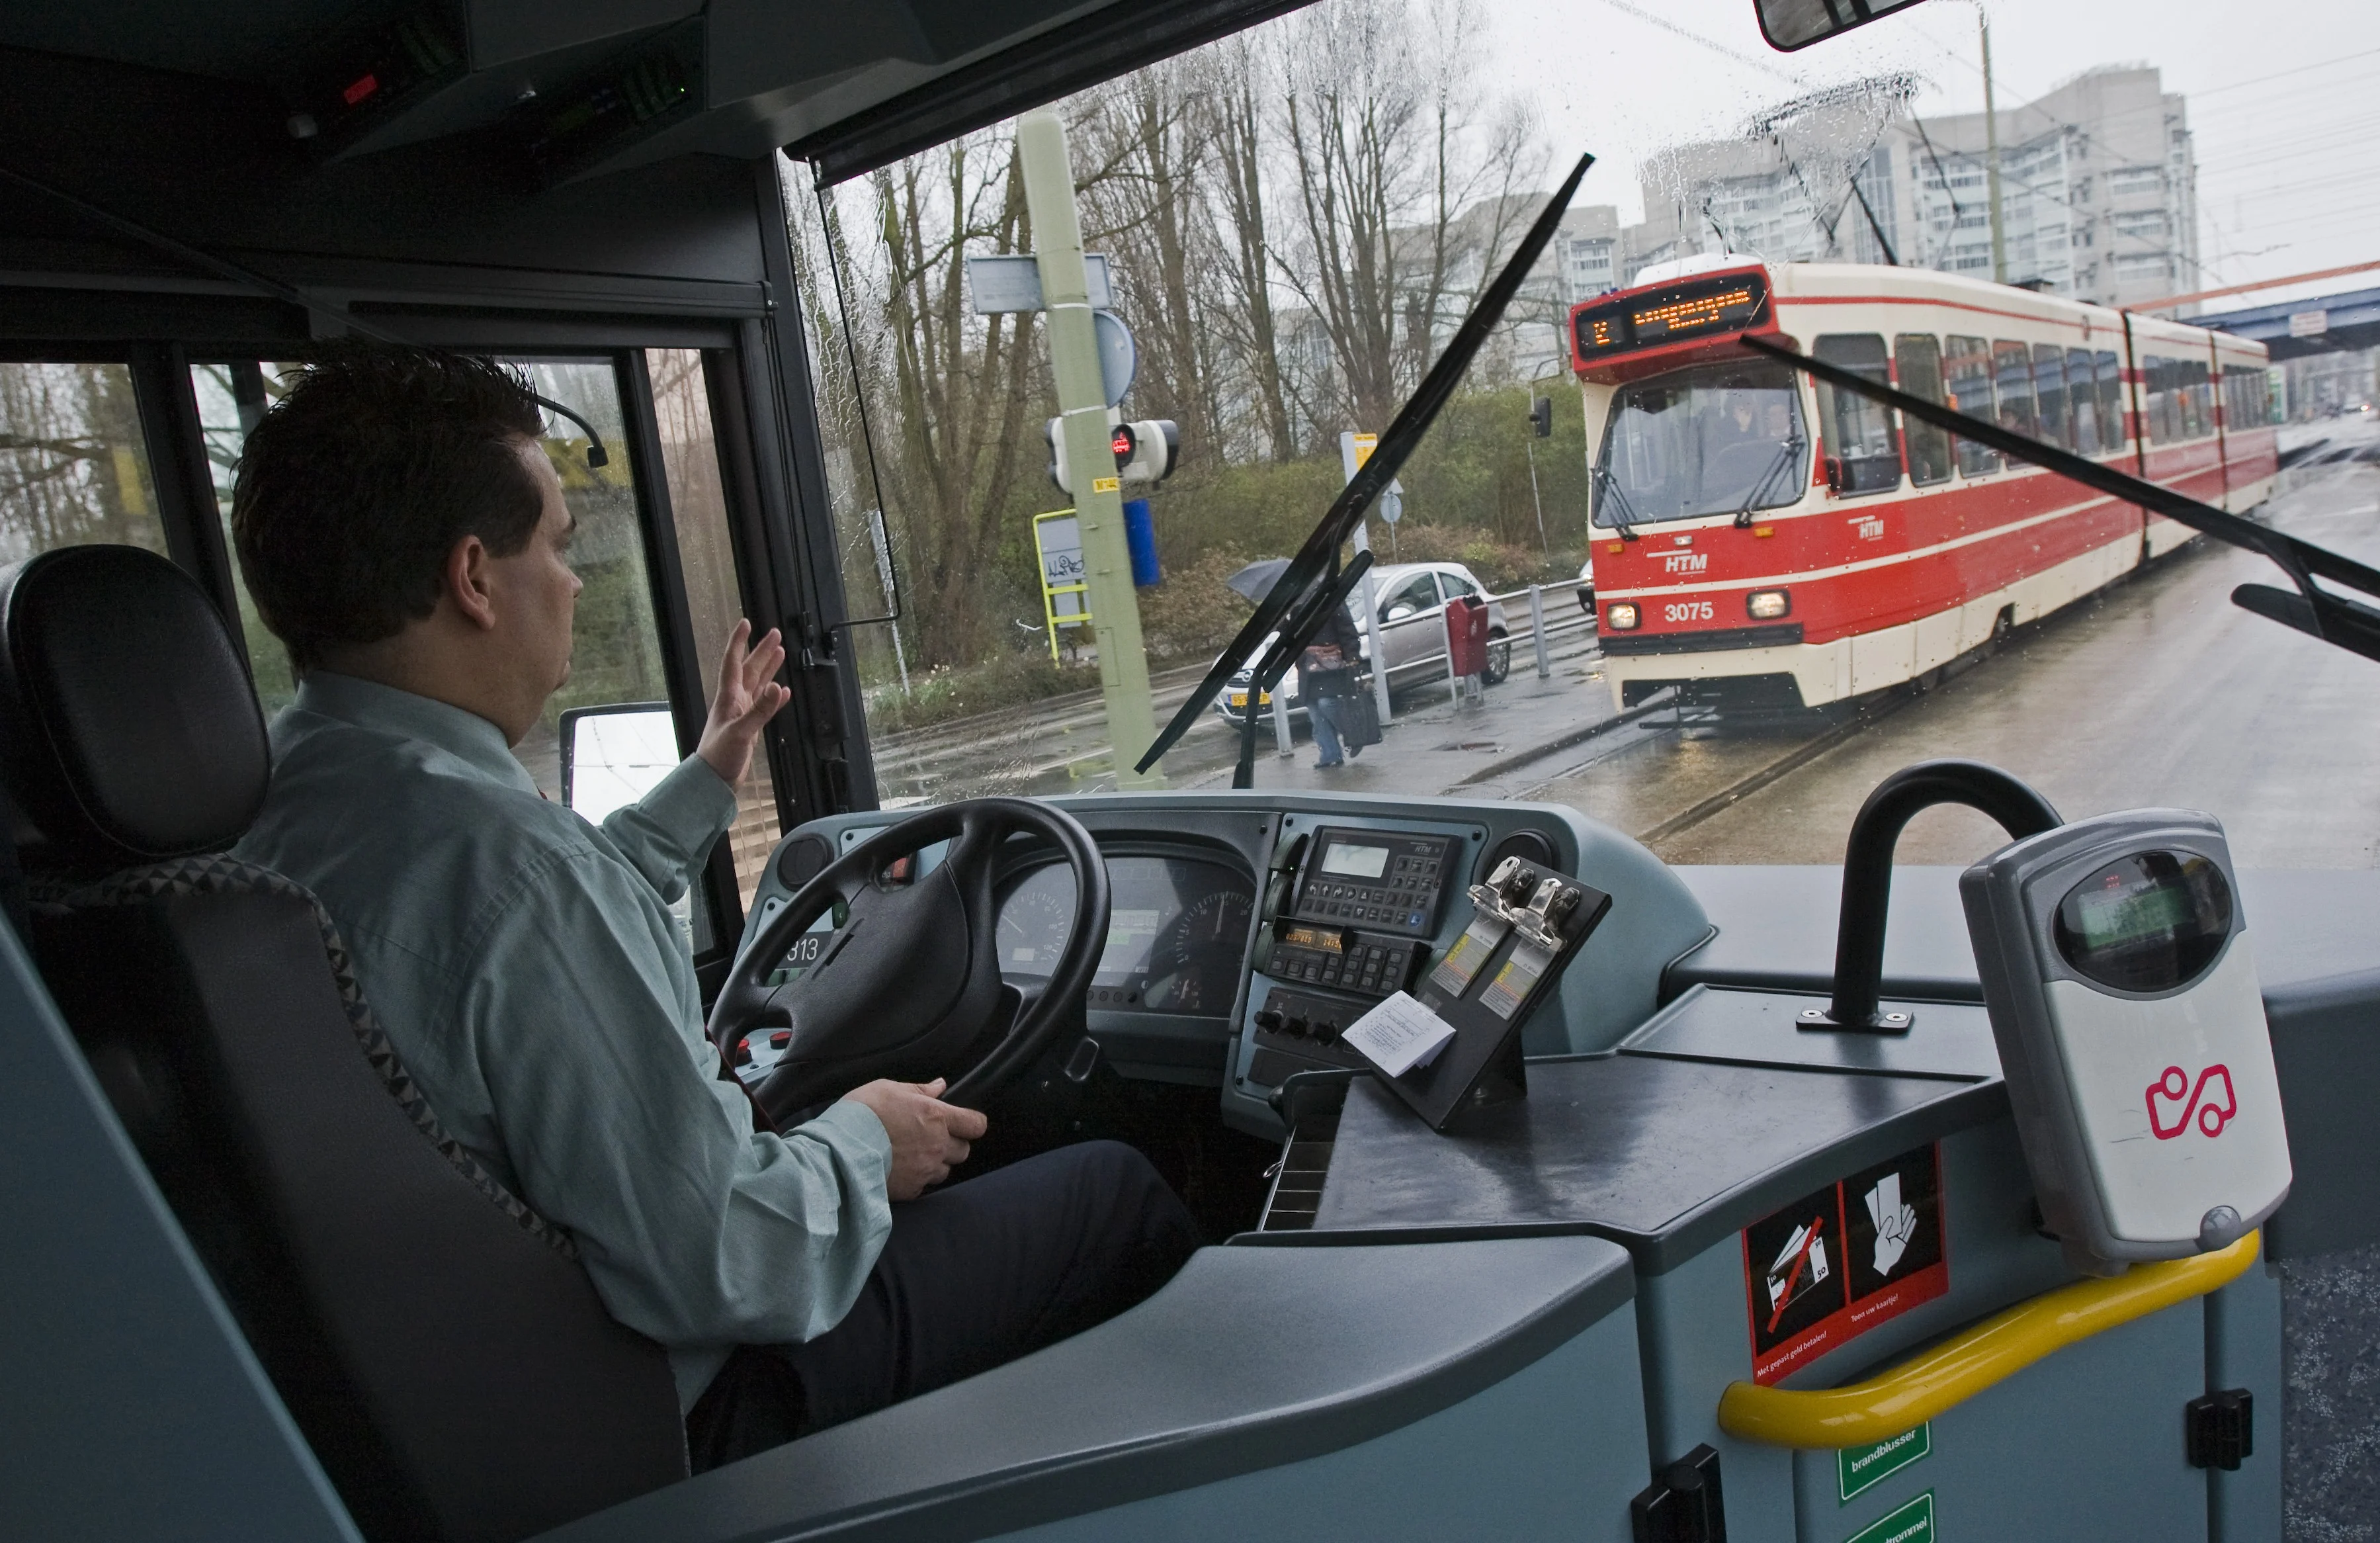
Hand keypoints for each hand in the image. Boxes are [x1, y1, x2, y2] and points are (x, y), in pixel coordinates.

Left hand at [696, 620, 790, 787]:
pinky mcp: (749, 727)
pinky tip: (783, 692)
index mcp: (728, 697)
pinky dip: (774, 698)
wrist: (714, 780)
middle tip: (775, 634)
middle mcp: (734, 701)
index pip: (733, 663)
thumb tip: (776, 687)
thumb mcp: (741, 732)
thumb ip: (760, 710)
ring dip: (768, 669)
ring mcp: (742, 714)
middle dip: (761, 651)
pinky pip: (764, 707)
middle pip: (749, 669)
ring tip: (780, 653)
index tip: (746, 623)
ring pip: (757, 684)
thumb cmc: (720, 756)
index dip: (739, 642)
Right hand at [841, 1078, 987, 1200]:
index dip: (972, 1123)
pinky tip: (900, 1169)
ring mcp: (925, 1169)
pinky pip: (924, 1186)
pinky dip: (917, 1179)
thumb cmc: (862, 1113)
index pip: (975, 1124)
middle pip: (963, 1150)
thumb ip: (920, 1090)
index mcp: (936, 1117)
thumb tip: (940, 1086)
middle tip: (932, 1137)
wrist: (839, 1150)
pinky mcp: (911, 1189)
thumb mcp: (889, 1089)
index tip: (964, 1122)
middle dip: (953, 1144)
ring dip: (936, 1163)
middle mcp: (937, 1145)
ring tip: (913, 1154)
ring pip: (945, 1170)